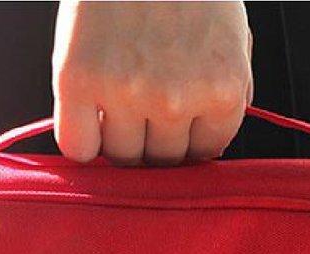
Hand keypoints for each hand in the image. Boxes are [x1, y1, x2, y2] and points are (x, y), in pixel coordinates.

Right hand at [52, 1, 251, 164]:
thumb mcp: (232, 37)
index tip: (174, 118)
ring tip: (116, 99)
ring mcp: (124, 92)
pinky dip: (82, 141)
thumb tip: (207, 143)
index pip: (202, 155)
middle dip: (153, 138)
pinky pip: (78, 147)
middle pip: (160, 161)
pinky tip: (86, 115)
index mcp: (222, 92)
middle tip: (142, 102)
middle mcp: (174, 100)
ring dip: (118, 137)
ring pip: (121, 157)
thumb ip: (230, 91)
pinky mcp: (77, 80)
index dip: (185, 138)